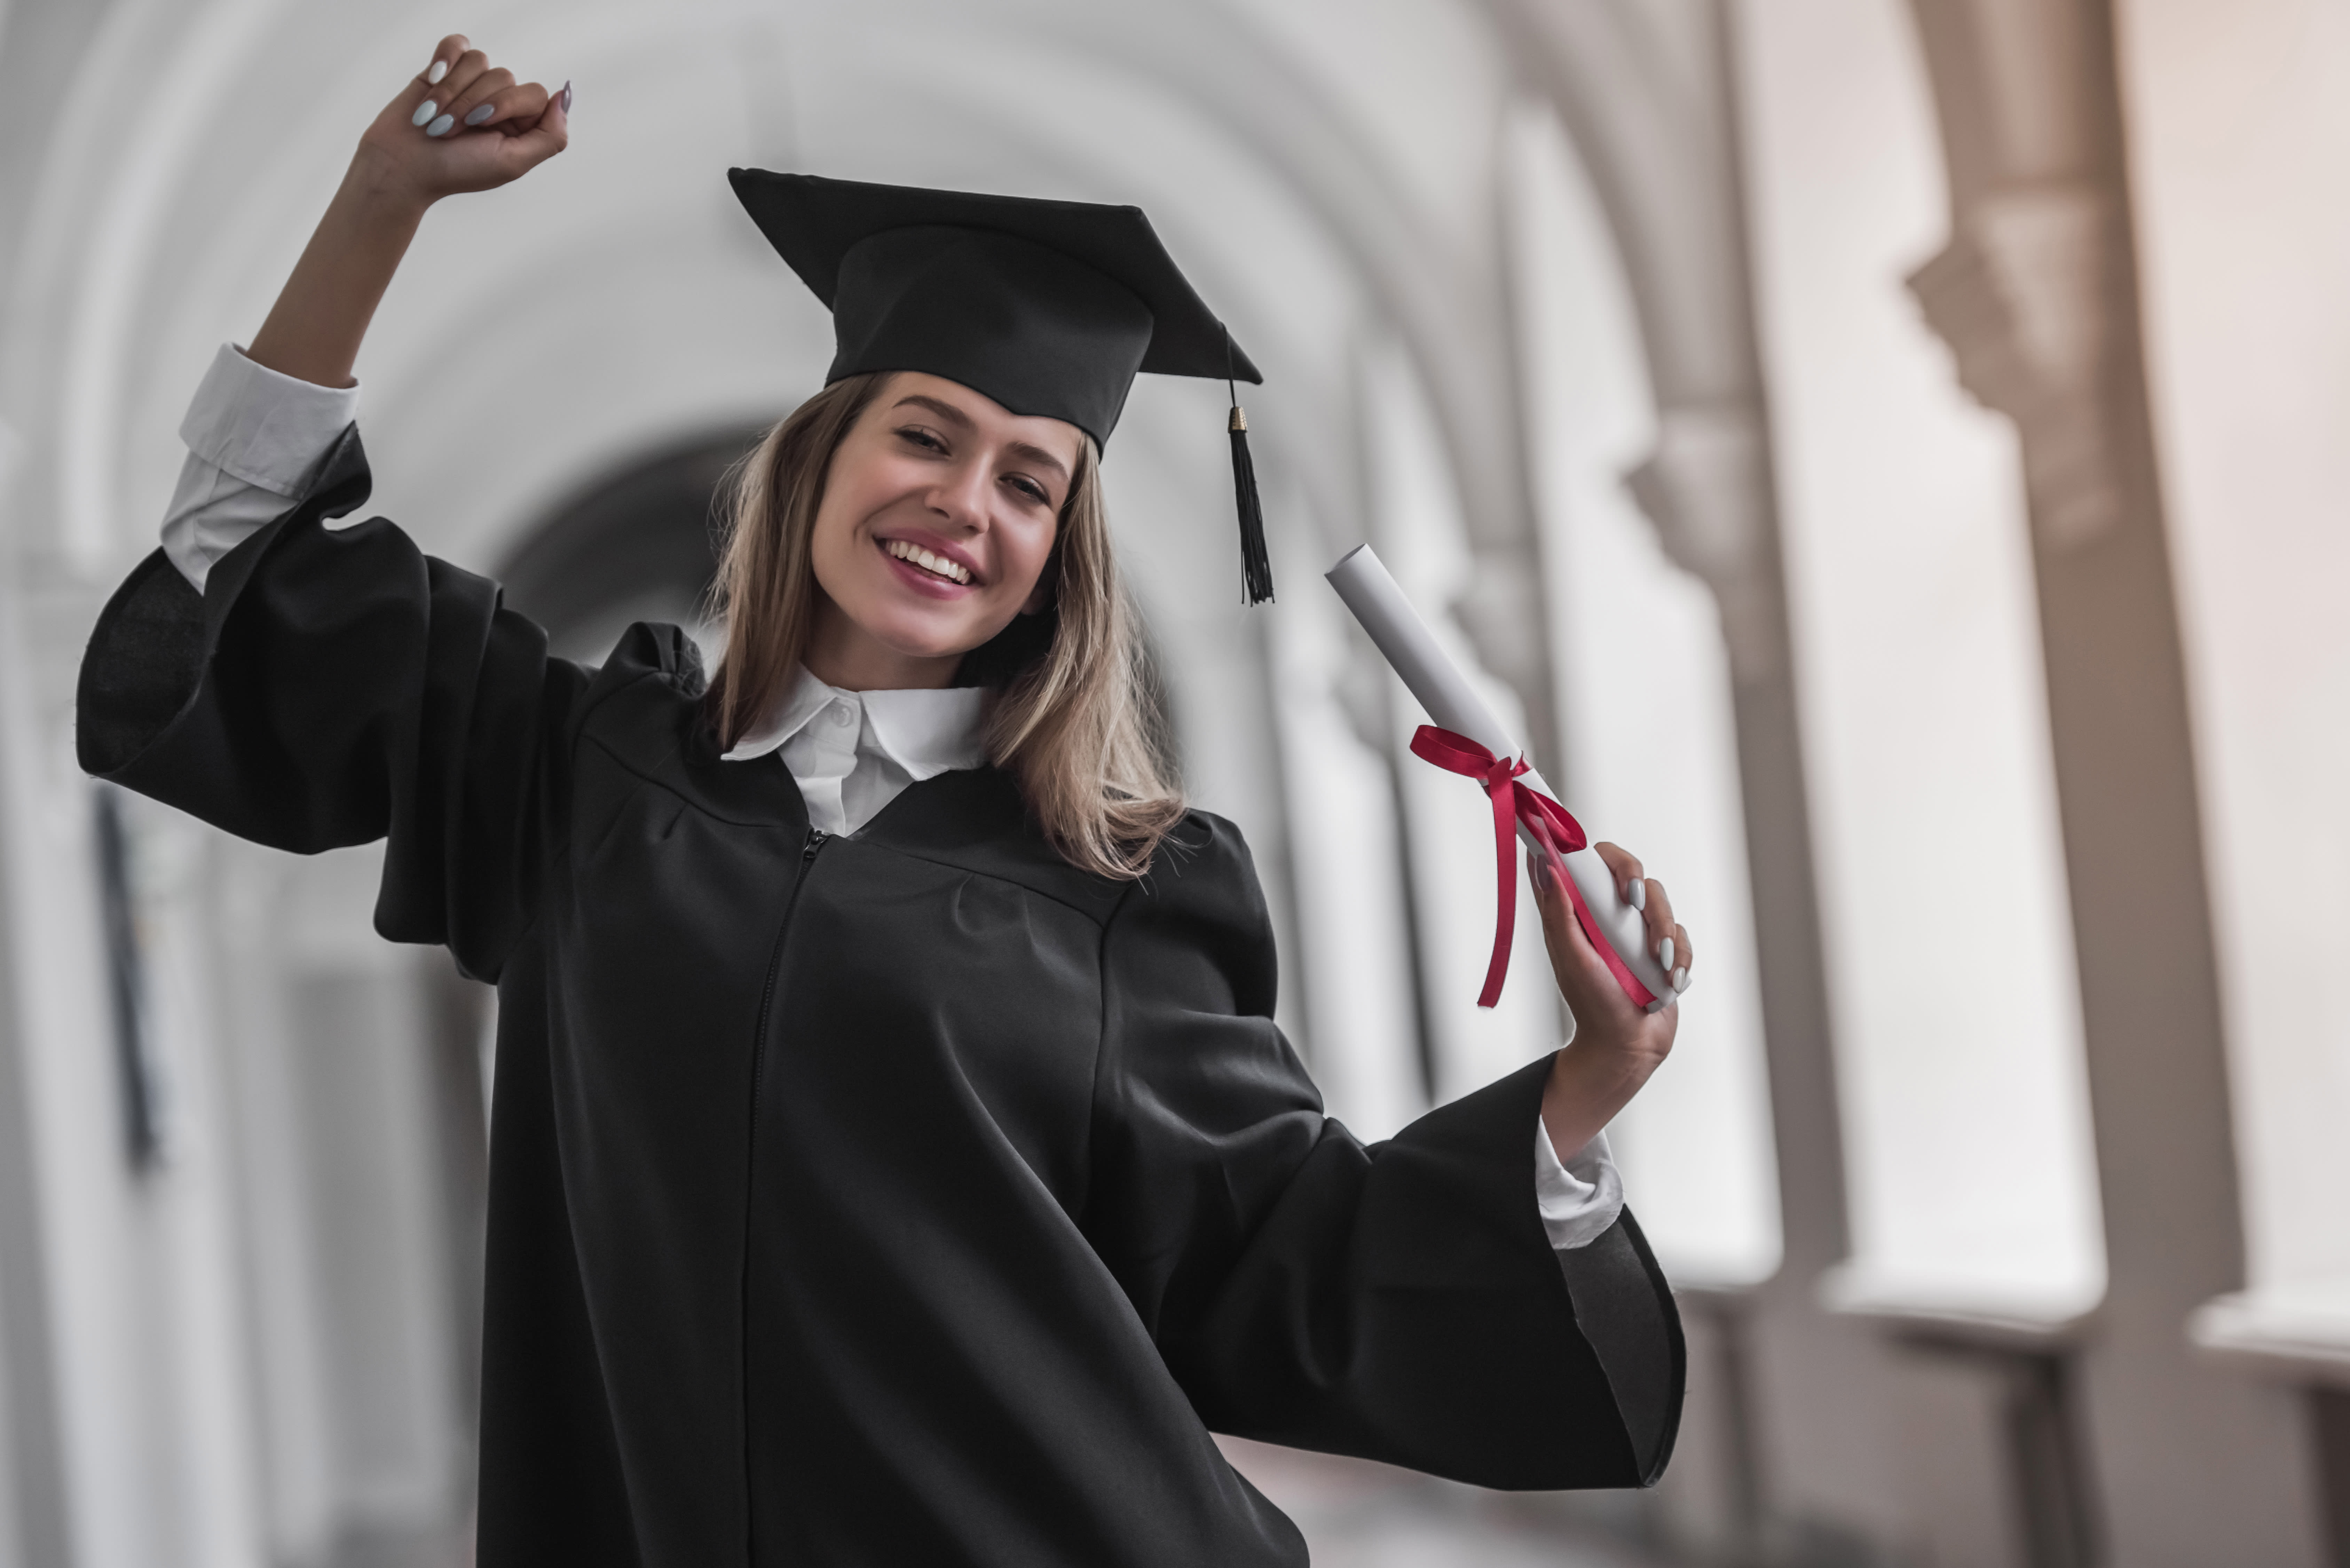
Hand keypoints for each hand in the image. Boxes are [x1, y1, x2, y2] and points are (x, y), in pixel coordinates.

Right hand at [349, 35, 568, 211]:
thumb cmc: (456, 170)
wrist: (402, 165)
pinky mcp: (444, 69)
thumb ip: (550, 136)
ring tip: (436, 119)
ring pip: (479, 61)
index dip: (506, 105)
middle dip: (473, 104)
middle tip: (450, 130)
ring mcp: (471, 84)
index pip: (534, 94)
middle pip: (504, 76)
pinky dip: (444, 59)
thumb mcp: (512, 162)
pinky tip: (432, 79)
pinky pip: (457, 44)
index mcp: (521, 124)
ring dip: (453, 91)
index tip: (482, 126)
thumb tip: (564, 95)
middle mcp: (500, 101)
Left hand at [1533, 842, 1691, 1158]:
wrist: (1627, 1046)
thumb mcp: (1572, 959)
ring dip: (1661, 930)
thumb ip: (1559, 915)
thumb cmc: (1593, 1006)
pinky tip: (1670, 980)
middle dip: (1634, 878)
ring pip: (1658, 900)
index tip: (1585, 850)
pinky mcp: (1662, 948)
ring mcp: (1636, 931)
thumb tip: (1545, 867)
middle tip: (1633, 900)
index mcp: (1578, 915)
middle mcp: (1607, 917)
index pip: (1582, 864)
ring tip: (1657, 963)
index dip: (1584, 849)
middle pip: (1626, 869)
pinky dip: (1678, 956)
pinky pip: (1679, 934)